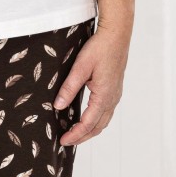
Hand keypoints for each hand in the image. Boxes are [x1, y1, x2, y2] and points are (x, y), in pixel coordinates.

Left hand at [53, 24, 131, 145]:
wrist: (117, 34)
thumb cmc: (100, 48)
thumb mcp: (81, 67)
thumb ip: (69, 87)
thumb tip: (58, 106)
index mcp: (104, 95)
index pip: (88, 123)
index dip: (75, 134)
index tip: (63, 141)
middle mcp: (112, 98)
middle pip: (98, 126)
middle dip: (83, 136)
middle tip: (67, 142)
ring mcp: (115, 94)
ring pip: (103, 120)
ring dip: (90, 130)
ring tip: (76, 134)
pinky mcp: (115, 88)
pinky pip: (106, 111)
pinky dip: (96, 120)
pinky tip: (87, 118)